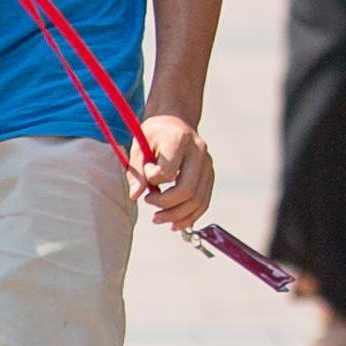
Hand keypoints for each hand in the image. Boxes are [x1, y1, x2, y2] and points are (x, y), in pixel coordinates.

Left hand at [132, 115, 213, 229]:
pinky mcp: (209, 175)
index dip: (152, 179)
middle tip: (149, 205)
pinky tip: (175, 224)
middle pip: (187, 190)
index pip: (168, 172)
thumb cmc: (154, 133)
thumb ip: (136, 169)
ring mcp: (207, 164)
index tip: (145, 174)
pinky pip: (204, 201)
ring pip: (198, 200)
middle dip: (166, 205)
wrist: (176, 121)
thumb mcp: (139, 144)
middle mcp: (199, 151)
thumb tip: (135, 195)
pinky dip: (190, 216)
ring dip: (177, 216)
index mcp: (179, 139)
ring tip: (158, 219)